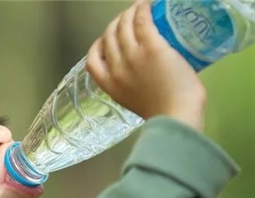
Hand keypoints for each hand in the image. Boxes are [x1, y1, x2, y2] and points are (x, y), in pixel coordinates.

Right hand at [86, 0, 205, 131]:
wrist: (176, 116)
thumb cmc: (163, 114)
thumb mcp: (134, 102)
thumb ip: (132, 87)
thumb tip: (142, 75)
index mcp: (110, 85)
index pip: (92, 60)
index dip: (98, 46)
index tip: (107, 40)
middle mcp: (116, 68)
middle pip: (108, 37)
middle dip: (115, 24)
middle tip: (128, 19)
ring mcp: (133, 57)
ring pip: (123, 26)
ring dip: (129, 13)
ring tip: (138, 8)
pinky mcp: (152, 47)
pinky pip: (142, 22)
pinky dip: (142, 10)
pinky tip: (147, 5)